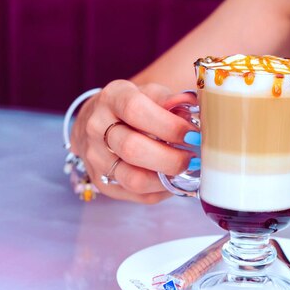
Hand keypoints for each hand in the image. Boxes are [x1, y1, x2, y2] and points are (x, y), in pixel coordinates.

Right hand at [70, 80, 198, 203]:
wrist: (98, 124)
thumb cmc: (132, 108)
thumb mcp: (149, 94)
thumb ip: (170, 100)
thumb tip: (193, 107)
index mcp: (112, 98)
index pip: (135, 110)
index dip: (168, 125)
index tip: (192, 134)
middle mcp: (97, 127)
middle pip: (132, 149)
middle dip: (170, 158)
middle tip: (193, 158)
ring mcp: (96, 158)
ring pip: (133, 179)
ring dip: (166, 178)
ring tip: (184, 170)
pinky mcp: (103, 182)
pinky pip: (138, 195)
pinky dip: (162, 190)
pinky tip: (172, 179)